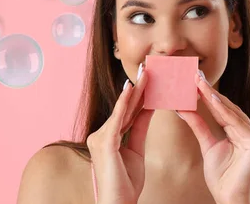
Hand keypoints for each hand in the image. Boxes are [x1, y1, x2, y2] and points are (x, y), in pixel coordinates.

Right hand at [86, 65, 153, 203]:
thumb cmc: (125, 184)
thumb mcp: (136, 150)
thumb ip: (139, 128)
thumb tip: (149, 108)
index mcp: (109, 137)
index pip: (127, 111)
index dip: (139, 94)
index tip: (148, 77)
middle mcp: (101, 134)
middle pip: (125, 107)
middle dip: (137, 86)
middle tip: (146, 66)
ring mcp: (100, 137)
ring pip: (122, 109)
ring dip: (135, 90)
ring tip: (146, 73)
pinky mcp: (104, 142)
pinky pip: (118, 118)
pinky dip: (125, 103)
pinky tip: (132, 88)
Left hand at [176, 71, 249, 203]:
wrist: (230, 198)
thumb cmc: (222, 177)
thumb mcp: (208, 145)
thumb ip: (199, 126)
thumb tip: (183, 108)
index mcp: (241, 132)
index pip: (222, 110)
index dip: (207, 95)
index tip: (193, 80)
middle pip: (227, 107)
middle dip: (209, 91)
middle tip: (194, 74)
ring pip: (230, 111)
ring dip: (213, 96)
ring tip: (198, 82)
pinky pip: (235, 122)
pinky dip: (222, 109)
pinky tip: (210, 97)